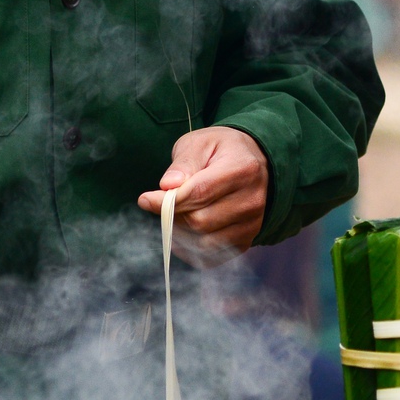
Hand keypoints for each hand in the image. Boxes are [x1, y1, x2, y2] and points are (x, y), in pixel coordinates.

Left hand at [139, 125, 268, 265]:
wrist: (253, 162)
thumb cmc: (221, 150)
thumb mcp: (200, 143)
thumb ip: (184, 163)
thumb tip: (167, 186)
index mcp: (242, 169)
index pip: (199, 193)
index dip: (168, 201)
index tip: (145, 199)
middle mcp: (251, 201)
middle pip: (200, 221)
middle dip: (173, 214)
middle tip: (163, 203)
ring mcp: (252, 225)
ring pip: (204, 242)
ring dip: (180, 232)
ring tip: (176, 213)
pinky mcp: (246, 241)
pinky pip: (210, 257)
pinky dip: (190, 248)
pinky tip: (184, 230)